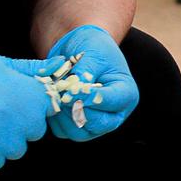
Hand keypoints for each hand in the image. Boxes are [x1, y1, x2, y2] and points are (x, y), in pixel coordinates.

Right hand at [0, 53, 55, 171]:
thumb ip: (30, 70)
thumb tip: (58, 66)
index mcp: (27, 96)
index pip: (48, 108)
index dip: (33, 105)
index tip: (19, 102)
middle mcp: (19, 121)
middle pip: (33, 132)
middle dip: (19, 124)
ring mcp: (1, 142)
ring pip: (14, 150)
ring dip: (2, 141)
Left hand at [41, 24, 139, 140]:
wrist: (80, 49)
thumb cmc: (93, 48)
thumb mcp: (93, 54)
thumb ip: (84, 74)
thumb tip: (71, 94)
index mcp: (126, 94)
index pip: (111, 101)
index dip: (89, 97)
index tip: (71, 89)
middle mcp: (114, 114)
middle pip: (98, 124)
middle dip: (77, 109)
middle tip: (62, 94)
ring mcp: (96, 124)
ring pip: (79, 132)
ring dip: (63, 114)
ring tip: (57, 94)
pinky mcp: (77, 127)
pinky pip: (63, 131)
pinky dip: (55, 118)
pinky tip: (53, 99)